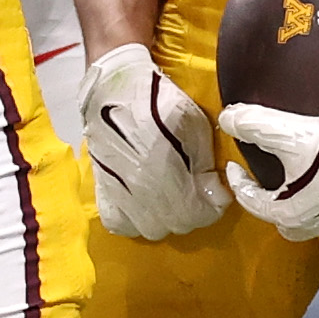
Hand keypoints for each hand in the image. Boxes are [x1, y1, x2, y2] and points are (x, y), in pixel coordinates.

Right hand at [75, 44, 223, 238]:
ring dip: (166, 219)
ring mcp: (117, 192)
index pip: (198, 214)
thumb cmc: (157, 100)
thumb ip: (206, 163)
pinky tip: (142, 204)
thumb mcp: (194, 124)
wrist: (113, 87)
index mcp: (164, 171)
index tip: (216, 192)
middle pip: (176, 225)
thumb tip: (215, 194)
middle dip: (193, 212)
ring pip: (150, 229)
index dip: (214, 206)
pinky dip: (133, 221)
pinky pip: (118, 223)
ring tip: (172, 198)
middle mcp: (139, 189)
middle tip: (196, 191)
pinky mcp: (102, 189)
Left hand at [218, 99, 318, 240]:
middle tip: (263, 180)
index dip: (238, 182)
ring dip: (295, 203)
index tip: (234, 166)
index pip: (251, 202)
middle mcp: (312, 224)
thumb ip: (250, 124)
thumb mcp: (284, 132)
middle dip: (267, 202)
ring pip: (306, 219)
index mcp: (288, 214)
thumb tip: (227, 118)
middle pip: (279, 220)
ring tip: (293, 180)